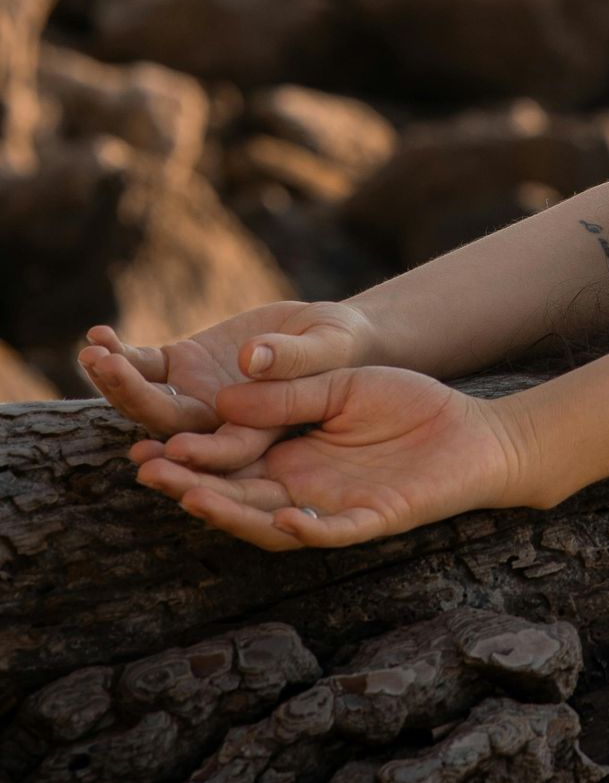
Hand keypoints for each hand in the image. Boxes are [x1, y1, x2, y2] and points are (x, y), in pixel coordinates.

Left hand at [80, 303, 374, 473]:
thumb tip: (252, 359)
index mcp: (258, 431)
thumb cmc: (340, 343)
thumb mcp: (329, 345)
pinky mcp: (180, 364)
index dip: (198, 452)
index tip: (170, 446)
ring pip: (146, 398)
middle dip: (136, 401)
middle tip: (112, 373)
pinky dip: (119, 351)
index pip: (223, 452)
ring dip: (117, 378)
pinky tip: (98, 334)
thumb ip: (295, 357)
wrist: (323, 330)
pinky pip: (142, 363)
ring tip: (95, 353)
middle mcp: (216, 422)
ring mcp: (193, 394)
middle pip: (171, 426)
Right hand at [131, 366, 530, 551]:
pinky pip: (335, 532)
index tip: (142, 445)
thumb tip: (226, 397)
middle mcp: (301, 492)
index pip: (226, 466)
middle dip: (190, 488)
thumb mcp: (341, 386)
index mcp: (287, 460)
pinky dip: (310, 529)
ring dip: (234, 514)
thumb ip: (290, 393)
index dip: (187, 459)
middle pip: (235, 499)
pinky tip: (287, 516)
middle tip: (147, 474)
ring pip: (271, 524)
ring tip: (194, 498)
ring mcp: (334, 511)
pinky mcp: (373, 522)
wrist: (473, 430)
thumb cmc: (409, 405)